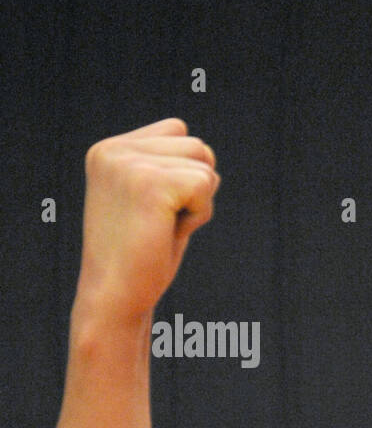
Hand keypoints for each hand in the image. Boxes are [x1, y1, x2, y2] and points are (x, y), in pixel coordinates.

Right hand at [74, 119, 219, 322]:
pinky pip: (205, 185)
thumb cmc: (141, 257)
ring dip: (199, 202)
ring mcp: (128, 163)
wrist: (116, 296)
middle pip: (198, 147)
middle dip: (195, 189)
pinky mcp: (148, 182)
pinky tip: (169, 232)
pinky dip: (200, 215)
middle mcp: (113, 149)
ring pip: (206, 164)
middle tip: (160, 222)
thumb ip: (169, 169)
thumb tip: (205, 150)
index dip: (186, 174)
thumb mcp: (150, 201)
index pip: (179, 131)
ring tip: (163, 226)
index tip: (156, 209)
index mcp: (109, 149)